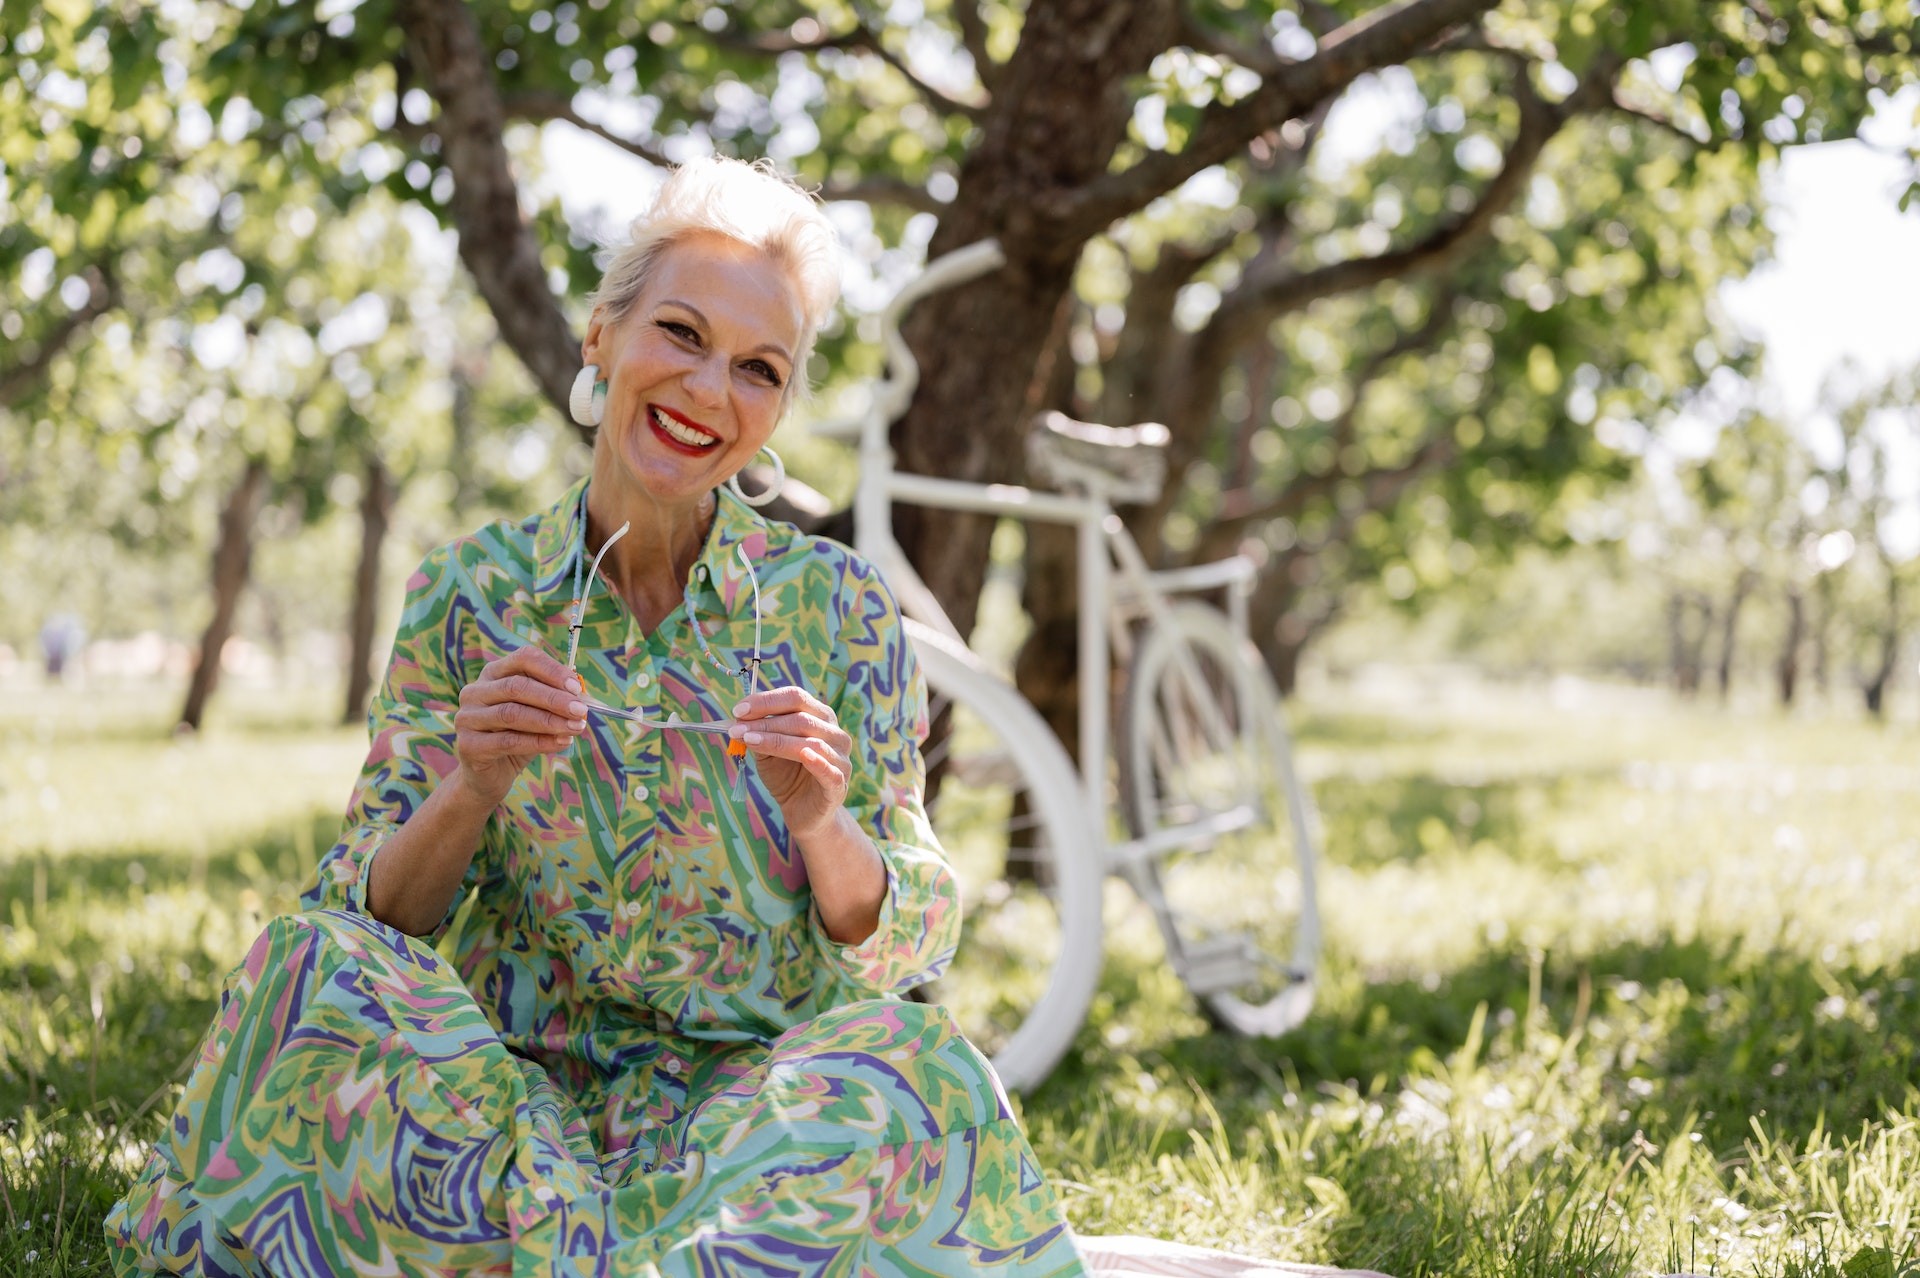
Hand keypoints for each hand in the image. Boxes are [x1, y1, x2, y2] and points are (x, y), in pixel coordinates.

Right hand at [453, 646, 586, 806]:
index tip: (576, 687)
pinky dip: (540, 742)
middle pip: (517, 686)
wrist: (490, 774)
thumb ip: (554, 699)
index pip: (523, 659)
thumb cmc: (518, 736)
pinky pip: (508, 741)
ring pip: (512, 714)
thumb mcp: (537, 713)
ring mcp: (467, 717)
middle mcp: (475, 691)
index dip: (551, 670)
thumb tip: (582, 693)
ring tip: (576, 728)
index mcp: (493, 673)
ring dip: (550, 721)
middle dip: (554, 698)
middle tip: (581, 710)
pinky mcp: (468, 745)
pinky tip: (562, 743)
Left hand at [730, 686, 851, 839]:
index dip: (766, 701)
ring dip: (776, 740)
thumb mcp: (768, 751)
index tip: (738, 710)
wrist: (803, 813)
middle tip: (737, 728)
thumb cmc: (787, 776)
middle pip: (802, 718)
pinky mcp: (839, 785)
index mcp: (820, 717)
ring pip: (811, 743)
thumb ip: (759, 734)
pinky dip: (817, 762)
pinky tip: (803, 756)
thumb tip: (739, 719)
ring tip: (749, 740)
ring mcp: (841, 759)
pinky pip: (829, 771)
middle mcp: (836, 734)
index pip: (796, 697)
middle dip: (766, 722)